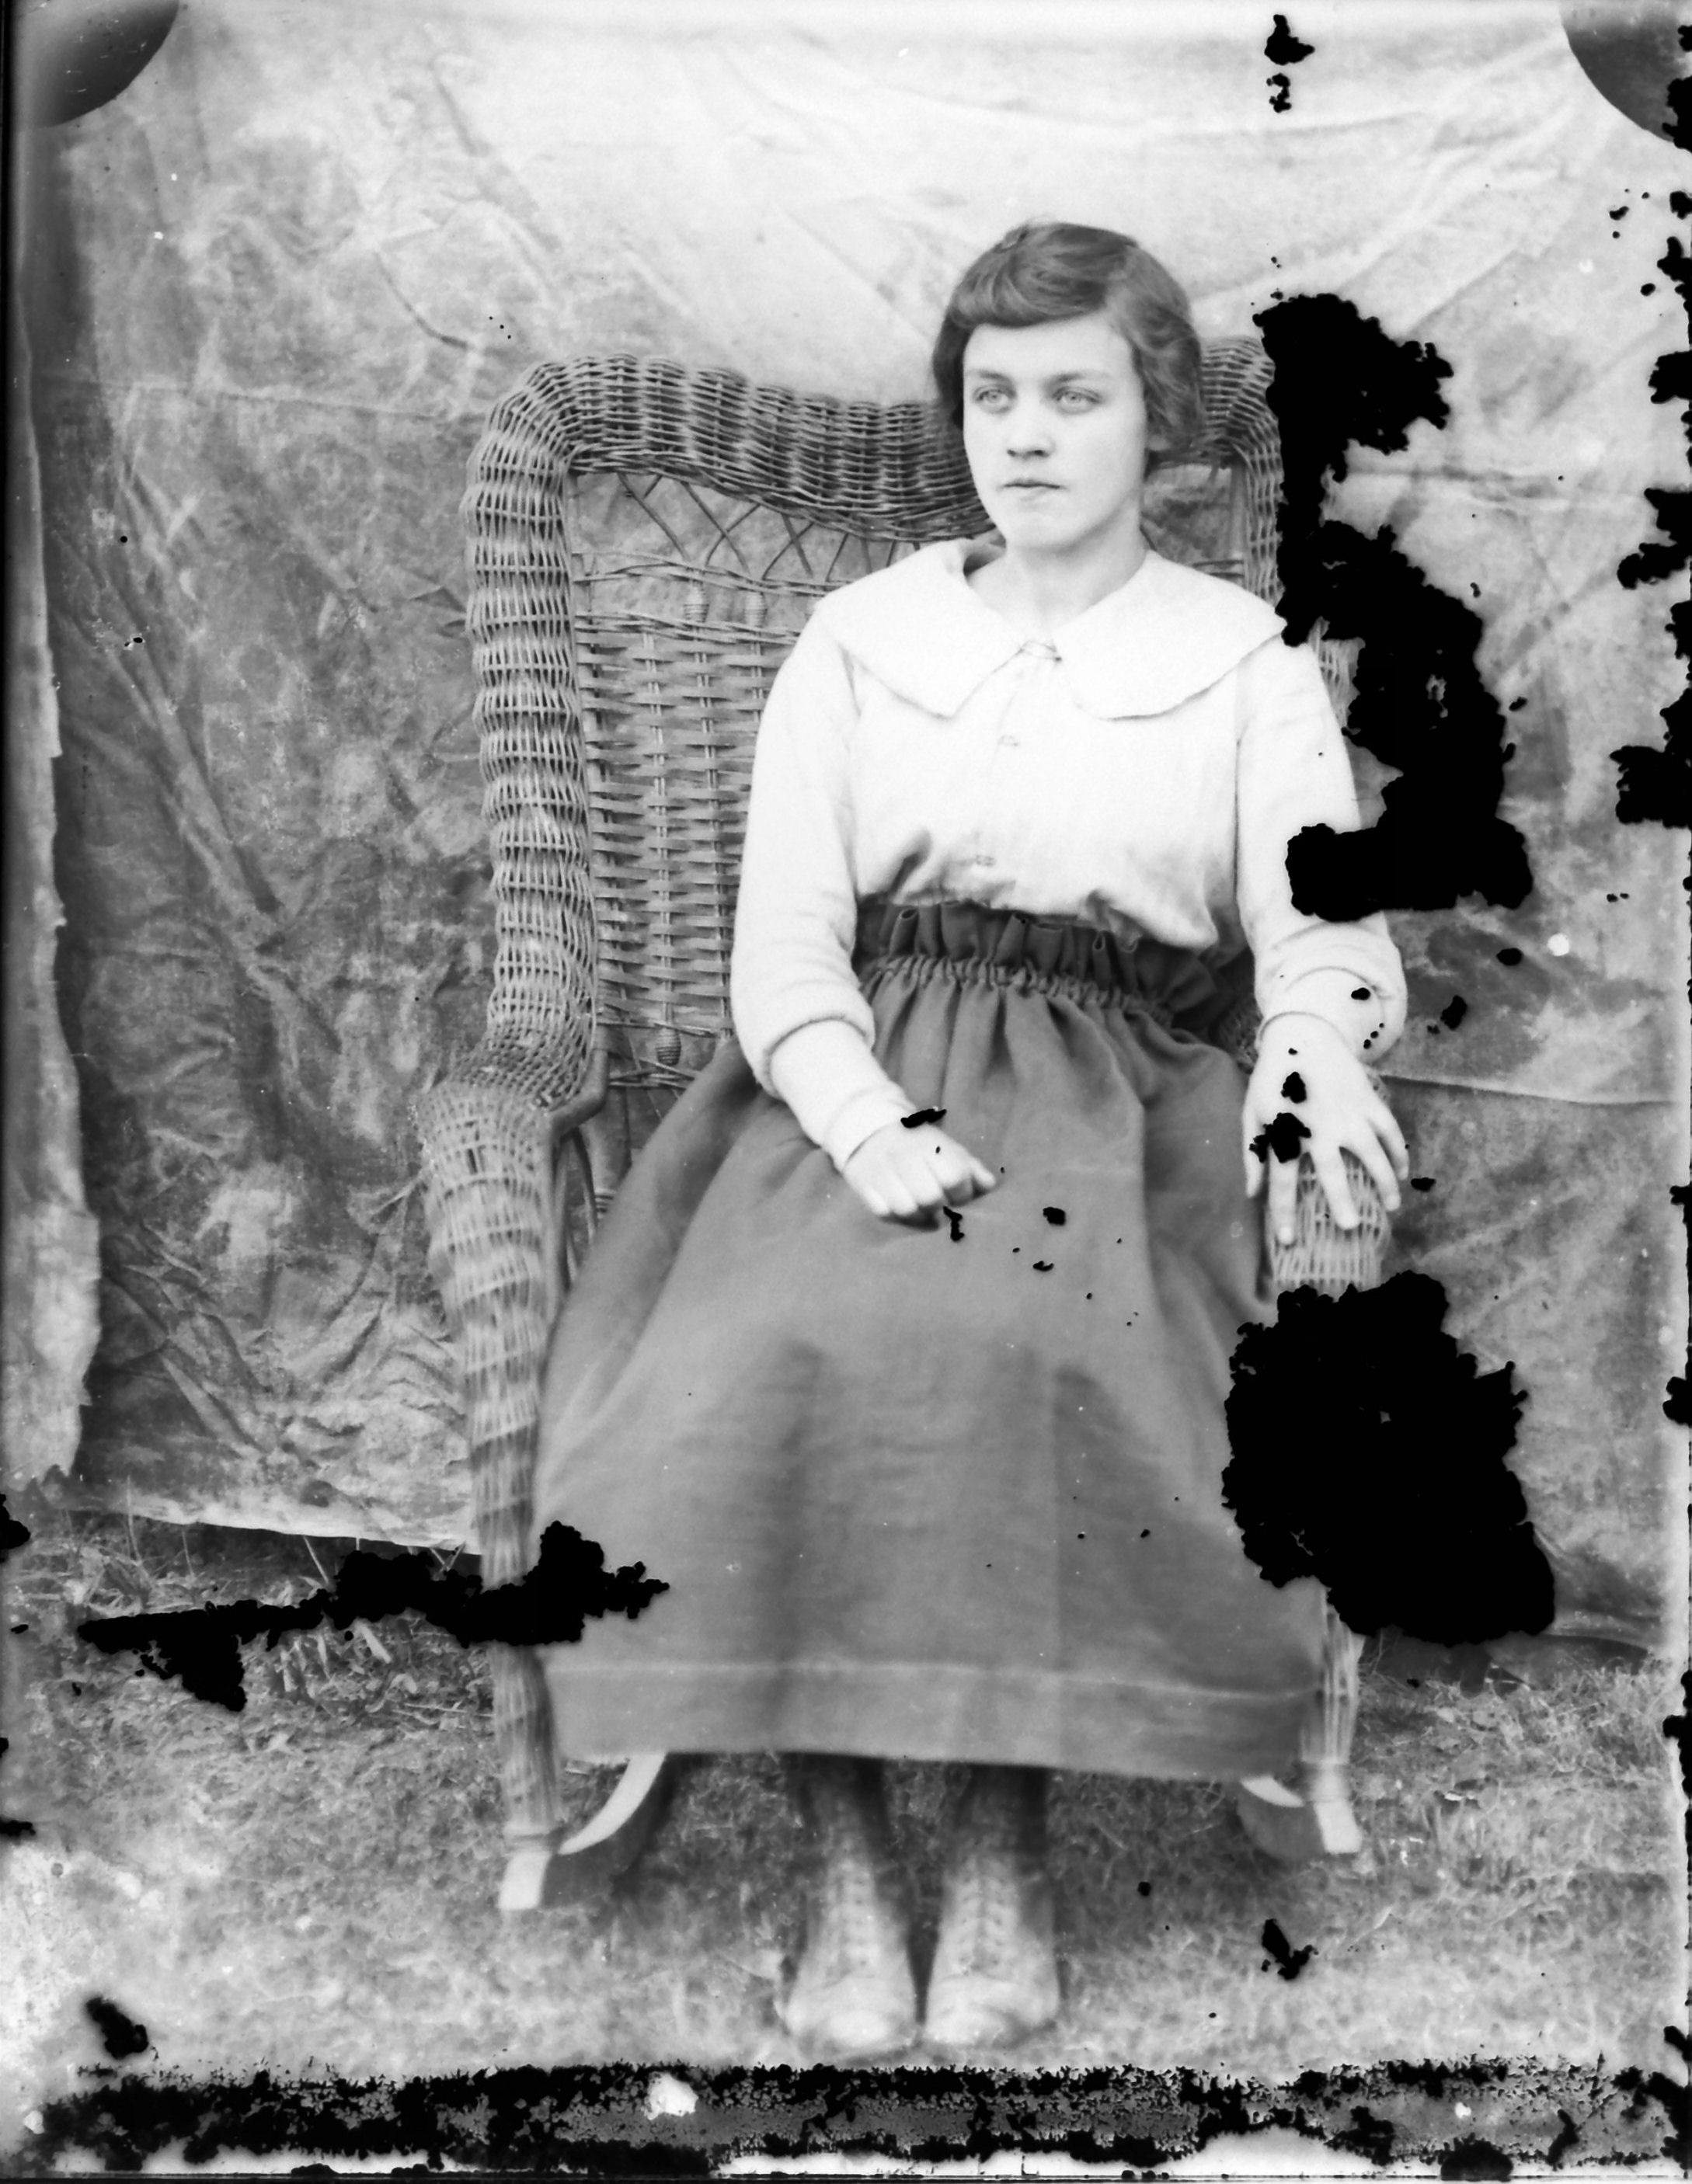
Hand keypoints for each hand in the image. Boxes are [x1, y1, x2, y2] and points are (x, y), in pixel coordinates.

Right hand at [842, 1119, 997, 1224]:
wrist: (871, 1128)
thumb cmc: (918, 1144)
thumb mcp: (947, 1148)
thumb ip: (971, 1167)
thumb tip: (988, 1185)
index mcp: (930, 1146)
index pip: (955, 1177)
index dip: (962, 1194)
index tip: (959, 1195)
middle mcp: (905, 1157)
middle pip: (930, 1198)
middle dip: (940, 1208)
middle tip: (941, 1206)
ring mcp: (882, 1171)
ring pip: (906, 1209)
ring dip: (919, 1217)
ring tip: (924, 1211)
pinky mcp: (863, 1184)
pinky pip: (883, 1212)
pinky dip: (896, 1216)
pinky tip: (903, 1209)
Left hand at [1242, 1017, 1408, 1245]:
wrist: (1304, 1035)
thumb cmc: (1274, 1080)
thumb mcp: (1252, 1113)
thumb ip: (1252, 1154)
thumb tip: (1251, 1194)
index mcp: (1287, 1132)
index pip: (1282, 1182)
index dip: (1283, 1213)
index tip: (1288, 1241)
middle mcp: (1320, 1127)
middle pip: (1332, 1172)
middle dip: (1342, 1202)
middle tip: (1351, 1227)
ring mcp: (1349, 1114)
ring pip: (1373, 1154)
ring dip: (1385, 1182)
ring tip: (1392, 1207)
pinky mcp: (1369, 1101)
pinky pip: (1390, 1131)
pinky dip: (1400, 1152)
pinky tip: (1404, 1172)